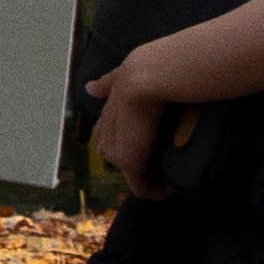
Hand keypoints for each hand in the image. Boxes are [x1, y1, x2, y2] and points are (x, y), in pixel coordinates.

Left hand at [83, 57, 171, 188]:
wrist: (147, 77)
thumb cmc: (144, 72)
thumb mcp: (121, 77)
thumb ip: (107, 83)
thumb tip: (89, 88)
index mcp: (107, 116)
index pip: (114, 138)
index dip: (133, 145)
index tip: (155, 147)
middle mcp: (107, 135)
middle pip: (123, 158)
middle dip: (144, 164)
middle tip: (168, 164)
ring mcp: (117, 151)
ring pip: (132, 174)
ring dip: (152, 179)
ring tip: (173, 177)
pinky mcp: (129, 162)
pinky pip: (142, 187)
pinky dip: (157, 192)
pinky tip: (171, 190)